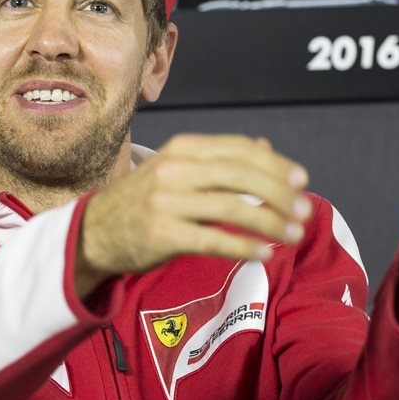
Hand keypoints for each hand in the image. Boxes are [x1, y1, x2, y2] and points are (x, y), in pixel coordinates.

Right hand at [76, 134, 312, 296]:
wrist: (94, 231)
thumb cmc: (145, 200)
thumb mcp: (178, 169)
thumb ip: (220, 159)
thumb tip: (266, 146)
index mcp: (181, 148)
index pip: (238, 150)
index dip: (274, 164)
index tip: (301, 180)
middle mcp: (173, 170)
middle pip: (240, 176)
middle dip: (279, 193)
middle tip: (304, 210)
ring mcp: (165, 202)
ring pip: (231, 208)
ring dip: (269, 222)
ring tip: (293, 234)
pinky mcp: (160, 235)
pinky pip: (212, 241)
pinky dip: (243, 247)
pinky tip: (264, 253)